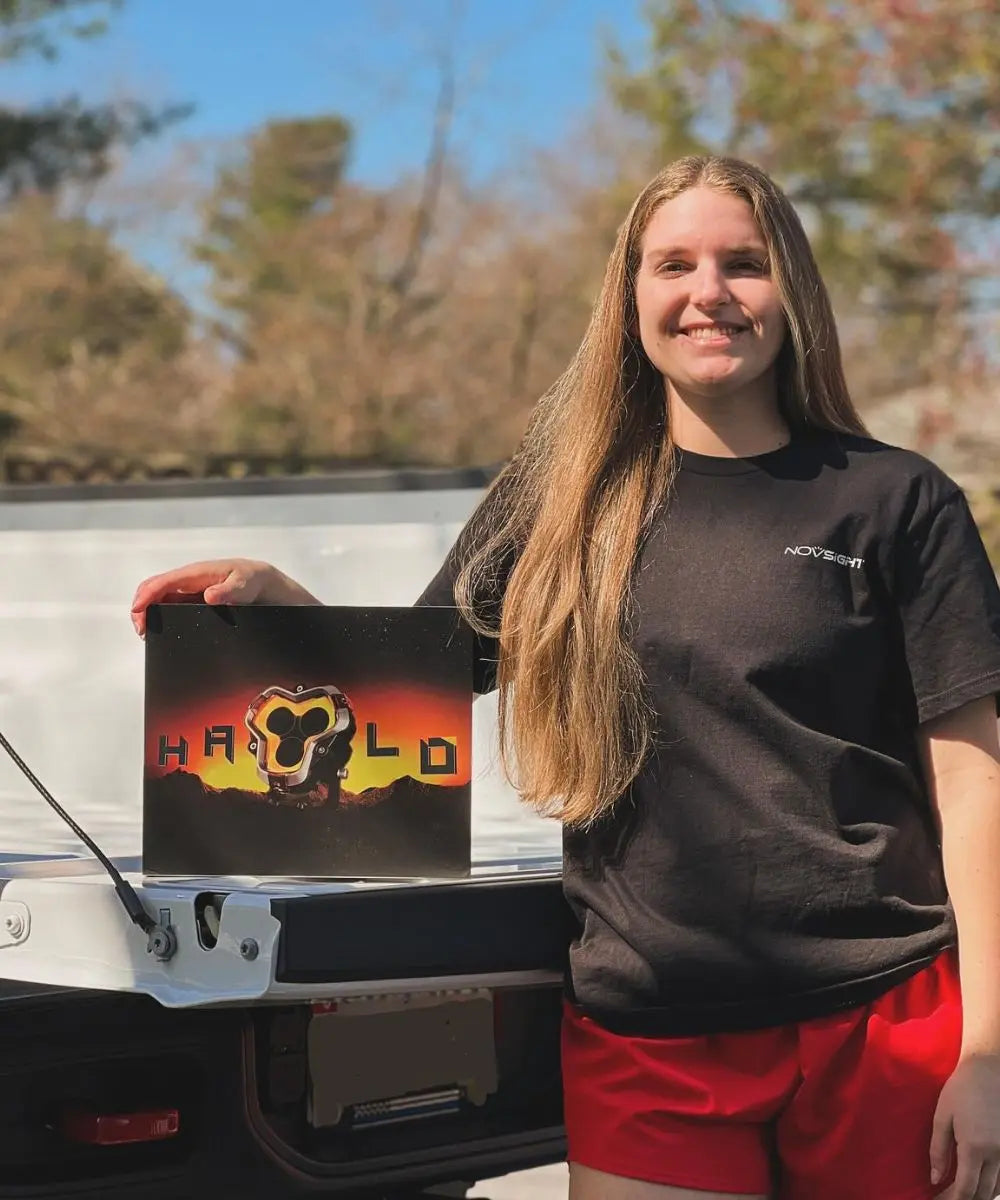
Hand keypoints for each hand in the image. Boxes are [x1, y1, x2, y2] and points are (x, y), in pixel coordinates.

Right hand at [130, 558, 320, 636]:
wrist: (266, 585)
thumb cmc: (254, 579)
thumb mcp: (247, 584)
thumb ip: (231, 590)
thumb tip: (209, 596)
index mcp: (197, 573)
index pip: (163, 582)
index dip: (146, 596)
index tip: (139, 614)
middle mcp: (189, 581)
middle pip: (154, 590)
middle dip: (142, 608)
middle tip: (143, 631)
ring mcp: (190, 592)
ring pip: (159, 600)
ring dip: (149, 615)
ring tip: (148, 634)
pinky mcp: (194, 602)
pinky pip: (171, 607)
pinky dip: (161, 618)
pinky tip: (162, 632)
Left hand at [931, 1053, 999, 1198]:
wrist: (989, 1070)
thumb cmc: (961, 1089)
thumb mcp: (942, 1116)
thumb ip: (938, 1150)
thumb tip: (935, 1179)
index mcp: (974, 1147)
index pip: (965, 1189)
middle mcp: (996, 1155)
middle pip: (983, 1193)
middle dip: (964, 1199)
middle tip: (946, 1197)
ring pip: (996, 1188)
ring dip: (979, 1194)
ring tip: (960, 1191)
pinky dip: (993, 1185)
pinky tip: (980, 1180)